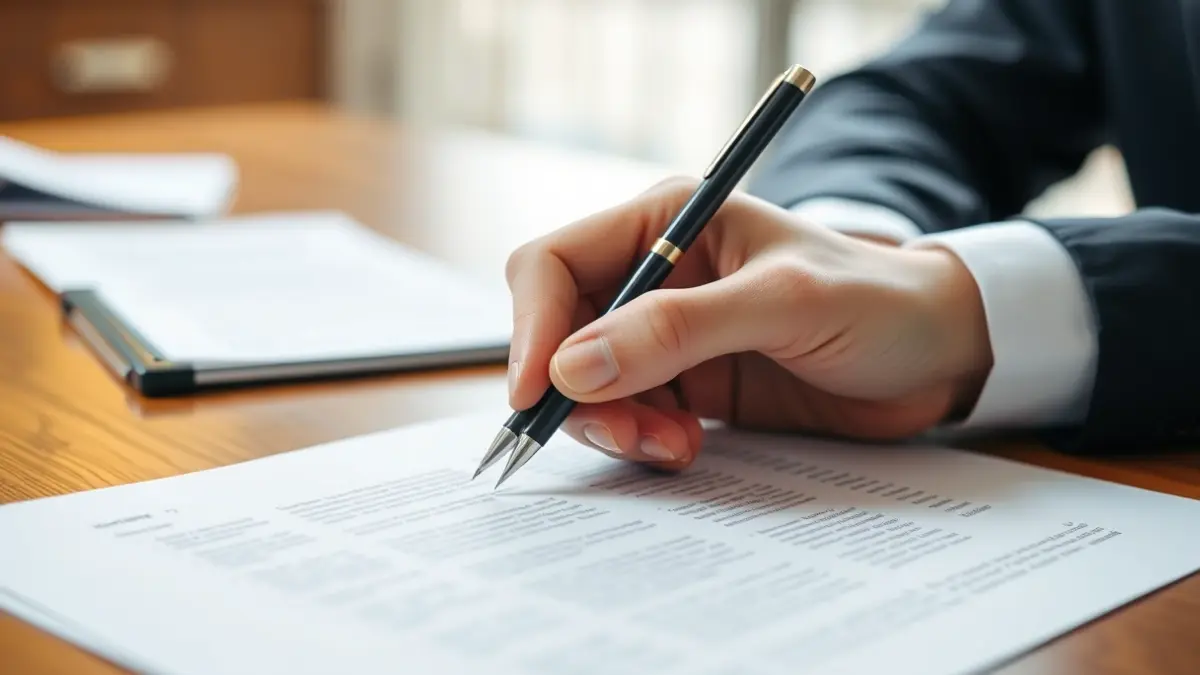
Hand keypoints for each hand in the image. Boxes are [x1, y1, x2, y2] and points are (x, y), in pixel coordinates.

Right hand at [504, 177, 992, 469]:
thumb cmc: (876, 303)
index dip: (533, 327)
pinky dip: (641, 440)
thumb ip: (678, 330)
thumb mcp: (782, 304)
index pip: (554, 265)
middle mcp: (654, 274)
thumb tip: (571, 368)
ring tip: (674, 445)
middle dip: (576, 391)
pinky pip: (627, 416)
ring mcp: (665, 333)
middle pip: (560, 334)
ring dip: (614, 424)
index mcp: (666, 220)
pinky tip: (687, 447)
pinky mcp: (684, 382)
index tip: (537, 391)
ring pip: (587, 385)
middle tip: (627, 435)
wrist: (937, 357)